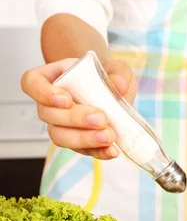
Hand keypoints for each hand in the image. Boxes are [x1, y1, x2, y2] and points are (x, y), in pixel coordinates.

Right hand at [21, 58, 136, 159]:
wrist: (118, 96)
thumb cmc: (109, 77)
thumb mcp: (117, 69)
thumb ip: (119, 73)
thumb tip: (120, 85)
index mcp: (54, 77)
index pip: (32, 82)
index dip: (42, 92)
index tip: (66, 100)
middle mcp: (52, 103)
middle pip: (48, 114)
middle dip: (74, 119)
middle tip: (101, 118)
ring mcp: (62, 125)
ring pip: (60, 136)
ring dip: (84, 139)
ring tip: (108, 136)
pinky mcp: (77, 142)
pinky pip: (81, 150)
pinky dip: (98, 152)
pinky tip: (112, 150)